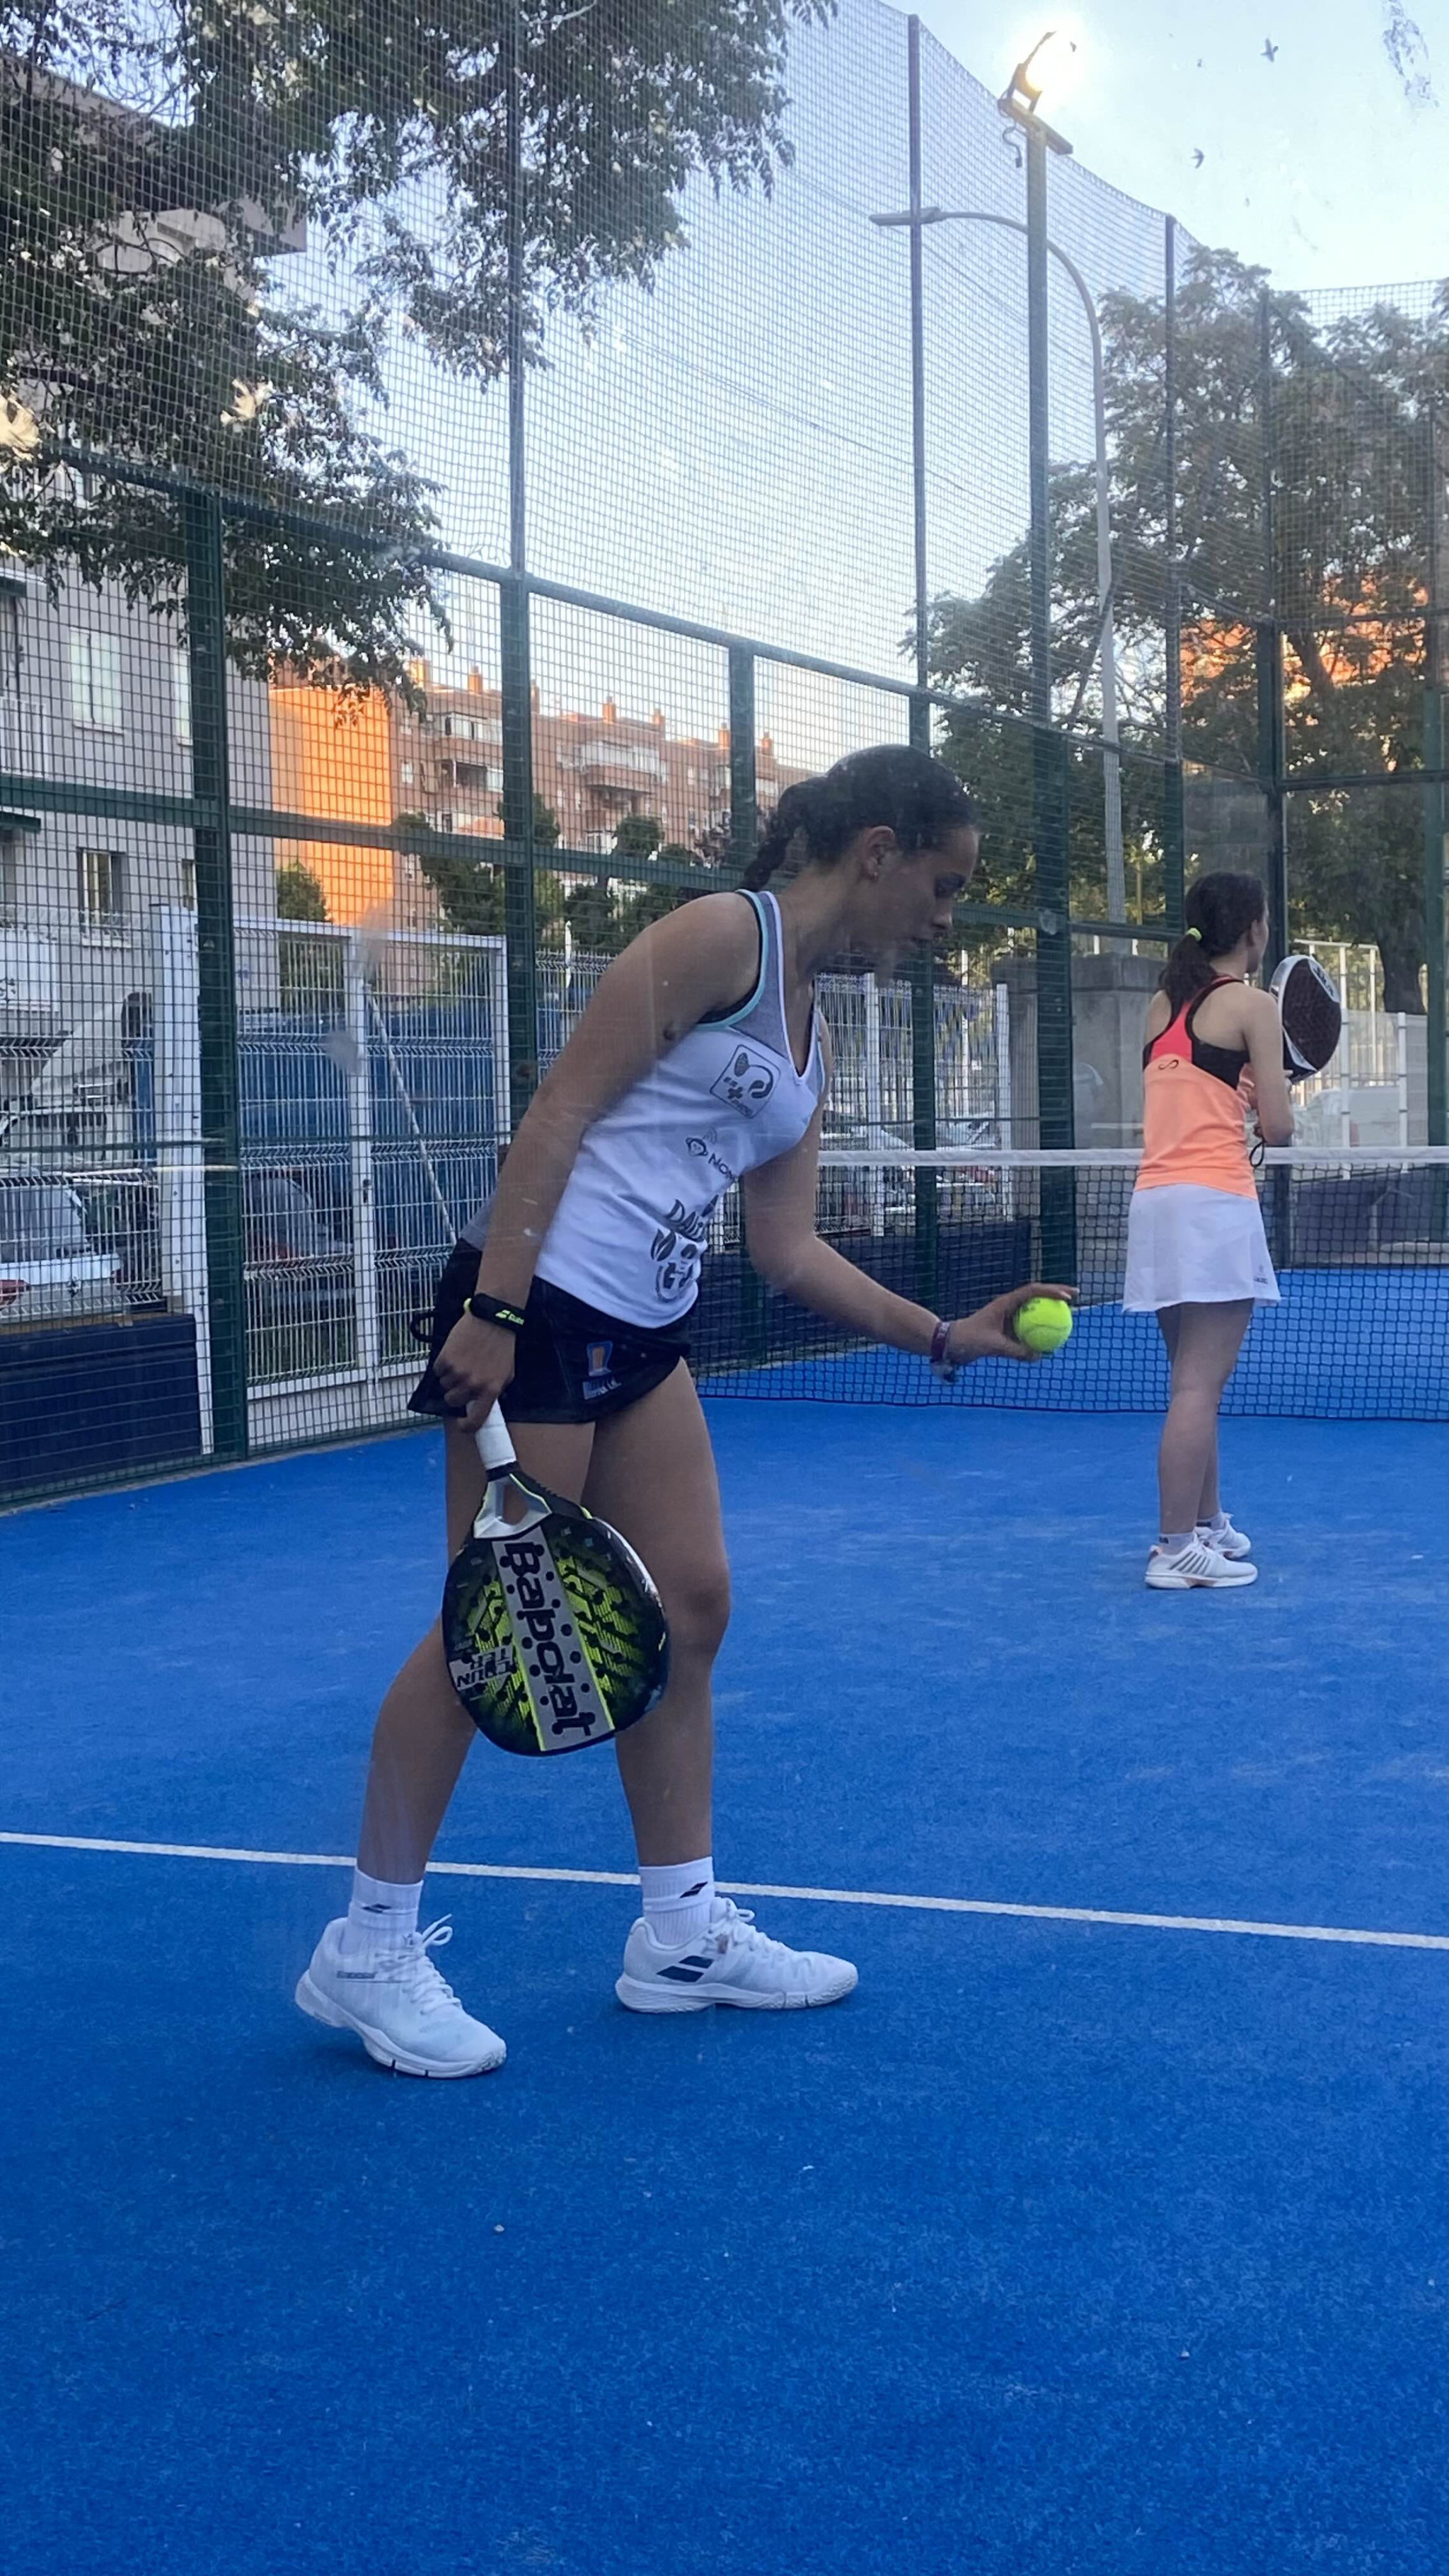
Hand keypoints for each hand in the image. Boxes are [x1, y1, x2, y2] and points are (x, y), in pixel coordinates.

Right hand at [432, 1311, 517, 1432]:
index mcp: (491, 1390)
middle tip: (461, 1380)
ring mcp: (458, 1372)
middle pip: (453, 1401)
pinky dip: (442, 1364)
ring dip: (449, 1377)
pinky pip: (437, 1370)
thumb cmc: (502, 1346)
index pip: (477, 1419)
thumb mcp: (507, 1373)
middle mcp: (473, 1384)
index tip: (461, 1424)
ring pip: (444, 1385)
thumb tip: (484, 1403)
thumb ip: (496, 1390)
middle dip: (455, 1392)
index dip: (467, 1426)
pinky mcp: (445, 1359)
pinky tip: (454, 1354)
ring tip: (461, 1361)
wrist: (491, 1320)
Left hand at [944, 1281, 1075, 1367]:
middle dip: (1058, 1293)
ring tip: (1071, 1313)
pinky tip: (1054, 1340)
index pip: (1033, 1291)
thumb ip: (1015, 1351)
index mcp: (1005, 1303)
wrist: (952, 1343)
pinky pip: (1030, 1327)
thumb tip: (1038, 1356)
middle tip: (1077, 1296)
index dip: (1052, 1291)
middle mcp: (1010, 1306)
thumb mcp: (993, 1346)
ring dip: (1052, 1309)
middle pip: (1039, 1294)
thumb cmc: (969, 1340)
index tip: (1067, 1297)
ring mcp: (1010, 1316)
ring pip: (1036, 1309)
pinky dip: (1042, 1330)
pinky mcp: (1009, 1328)